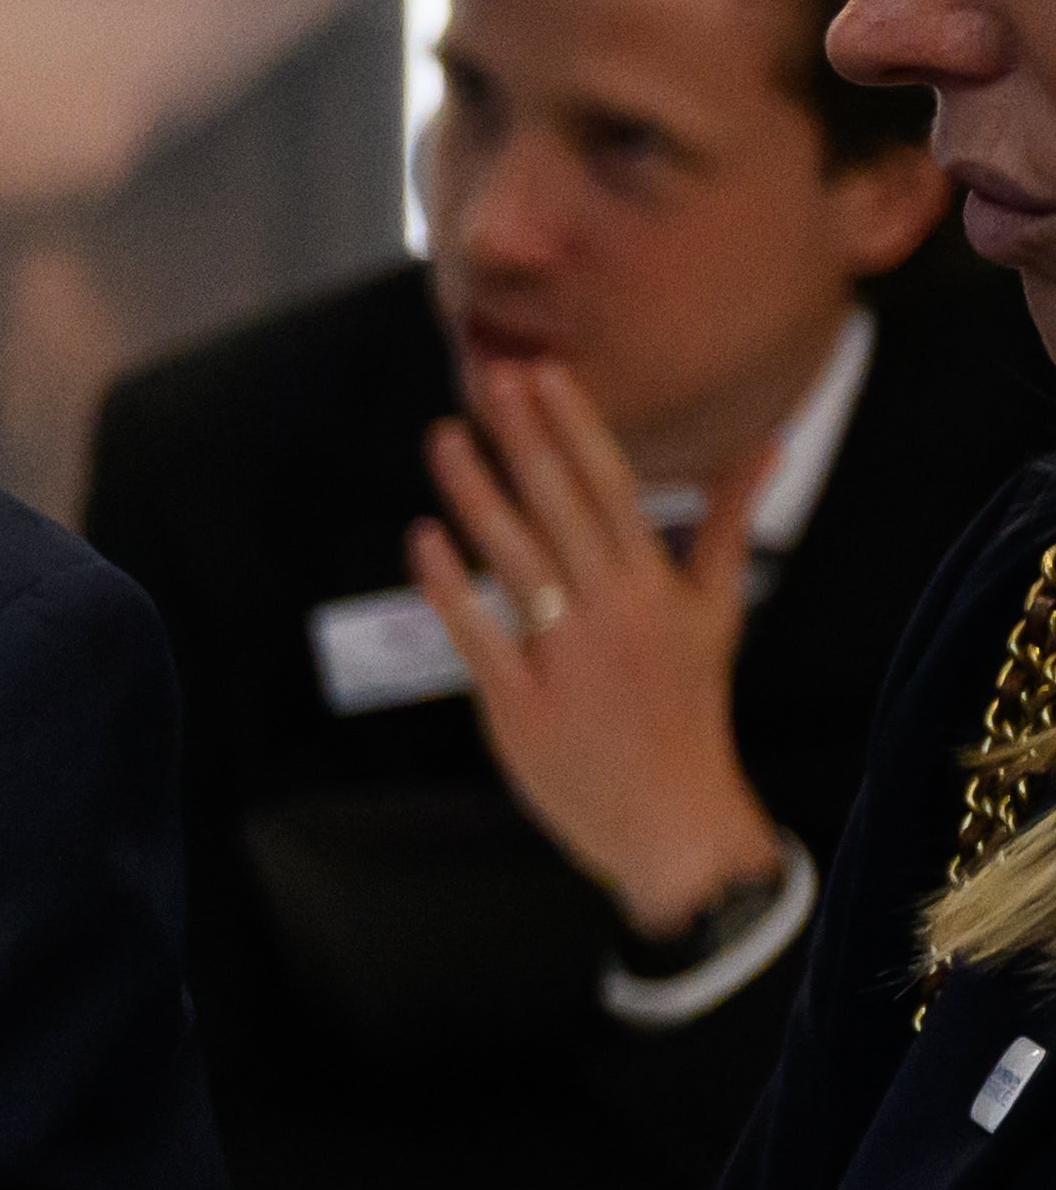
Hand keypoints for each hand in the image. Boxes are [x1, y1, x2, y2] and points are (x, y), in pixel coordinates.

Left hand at [416, 357, 786, 941]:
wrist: (674, 818)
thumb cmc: (689, 706)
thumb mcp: (718, 611)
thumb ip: (724, 525)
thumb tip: (767, 444)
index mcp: (656, 586)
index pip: (611, 487)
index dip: (575, 426)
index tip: (543, 371)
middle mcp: (613, 611)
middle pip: (562, 508)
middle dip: (524, 438)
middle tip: (489, 373)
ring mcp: (565, 656)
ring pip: (514, 559)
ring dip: (476, 493)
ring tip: (444, 436)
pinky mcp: (519, 703)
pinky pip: (477, 634)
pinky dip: (449, 586)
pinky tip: (423, 537)